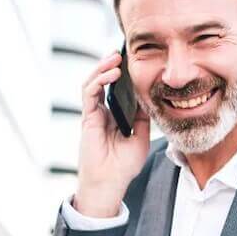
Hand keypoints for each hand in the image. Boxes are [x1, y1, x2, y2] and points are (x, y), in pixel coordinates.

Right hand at [76, 49, 151, 216]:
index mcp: (115, 116)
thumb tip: (148, 98)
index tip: (135, 61)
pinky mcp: (87, 118)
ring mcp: (94, 114)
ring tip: (116, 57)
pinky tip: (112, 73)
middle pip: (104, 81)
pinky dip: (99, 80)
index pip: (117, 88)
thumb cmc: (124, 166)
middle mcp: (103, 112)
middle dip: (111, 65)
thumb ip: (143, 118)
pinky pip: (90, 93)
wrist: (110, 183)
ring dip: (103, 67)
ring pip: (94, 82)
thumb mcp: (142, 138)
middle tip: (123, 52)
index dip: (124, 74)